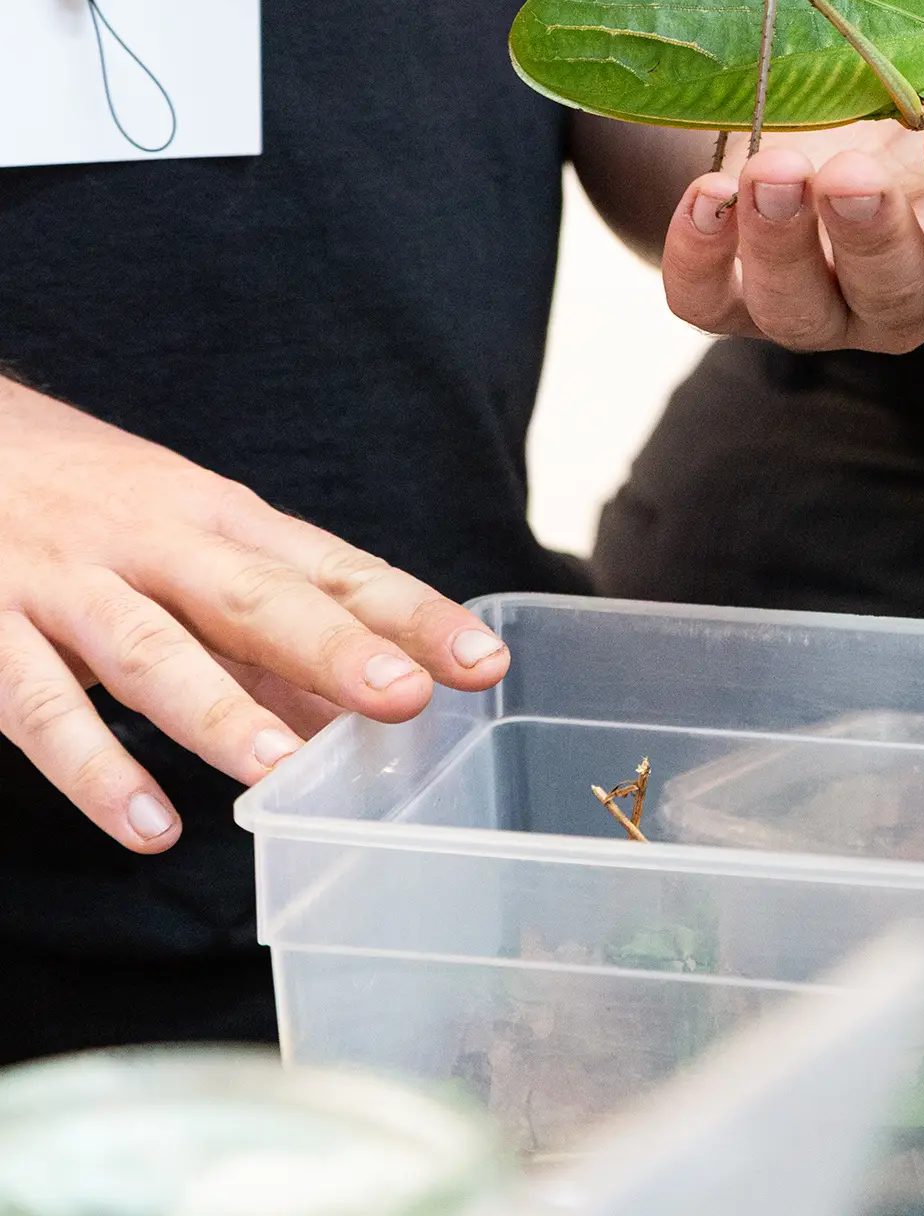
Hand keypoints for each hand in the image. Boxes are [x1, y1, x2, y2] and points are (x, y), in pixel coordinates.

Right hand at [0, 384, 509, 852]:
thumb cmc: (85, 497)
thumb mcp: (183, 536)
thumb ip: (261, 629)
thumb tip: (356, 710)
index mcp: (216, 516)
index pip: (329, 567)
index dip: (409, 615)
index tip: (481, 661)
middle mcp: (153, 542)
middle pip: (253, 598)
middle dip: (331, 649)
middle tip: (405, 698)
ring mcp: (68, 586)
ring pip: (150, 652)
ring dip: (215, 711)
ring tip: (279, 770)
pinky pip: (43, 709)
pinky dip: (97, 770)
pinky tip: (149, 825)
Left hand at [660, 82, 923, 353]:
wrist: (848, 96)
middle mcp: (902, 303)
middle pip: (892, 294)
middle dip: (869, 234)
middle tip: (849, 172)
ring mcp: (811, 300)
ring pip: (795, 306)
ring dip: (779, 243)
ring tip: (770, 175)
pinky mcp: (726, 288)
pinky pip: (704, 299)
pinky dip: (698, 255)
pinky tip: (703, 195)